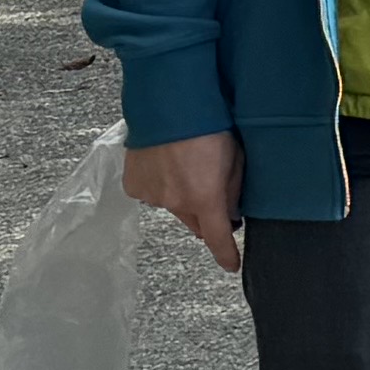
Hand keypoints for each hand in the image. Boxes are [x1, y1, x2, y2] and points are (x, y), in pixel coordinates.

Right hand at [125, 130, 244, 274]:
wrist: (167, 104)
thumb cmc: (211, 124)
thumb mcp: (236, 156)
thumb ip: (232, 188)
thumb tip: (231, 211)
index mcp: (205, 199)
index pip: (218, 238)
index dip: (227, 255)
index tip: (233, 265)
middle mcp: (176, 204)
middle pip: (195, 223)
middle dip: (206, 216)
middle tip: (213, 193)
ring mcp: (152, 196)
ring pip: (173, 206)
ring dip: (182, 195)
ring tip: (187, 165)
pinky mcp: (134, 185)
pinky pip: (152, 192)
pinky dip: (161, 183)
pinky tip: (166, 162)